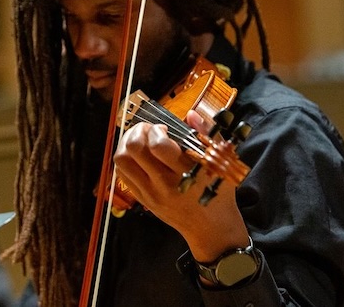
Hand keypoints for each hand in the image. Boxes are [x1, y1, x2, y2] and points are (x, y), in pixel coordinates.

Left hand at [113, 111, 249, 261]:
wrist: (211, 228)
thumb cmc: (219, 194)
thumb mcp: (222, 163)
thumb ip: (206, 135)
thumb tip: (190, 114)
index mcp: (186, 174)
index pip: (158, 145)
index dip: (157, 130)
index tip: (164, 129)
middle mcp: (164, 185)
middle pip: (133, 150)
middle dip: (138, 131)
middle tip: (149, 130)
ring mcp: (150, 194)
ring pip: (122, 161)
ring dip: (127, 143)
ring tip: (141, 140)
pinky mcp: (143, 200)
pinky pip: (122, 174)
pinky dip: (125, 158)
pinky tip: (138, 155)